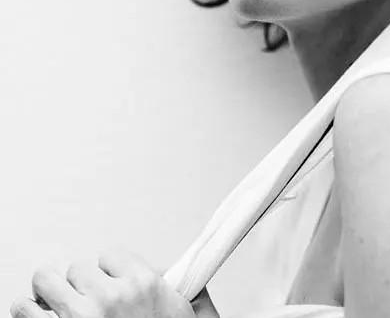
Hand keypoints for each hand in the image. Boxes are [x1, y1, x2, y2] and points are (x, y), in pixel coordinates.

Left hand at [9, 247, 210, 317]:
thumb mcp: (190, 314)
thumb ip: (186, 287)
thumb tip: (182, 271)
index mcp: (143, 285)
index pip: (111, 255)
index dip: (110, 271)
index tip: (111, 282)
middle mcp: (110, 297)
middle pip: (78, 267)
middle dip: (80, 283)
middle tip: (84, 297)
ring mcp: (79, 317)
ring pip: (47, 280)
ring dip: (49, 292)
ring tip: (54, 301)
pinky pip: (23, 310)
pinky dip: (26, 312)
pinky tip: (37, 316)